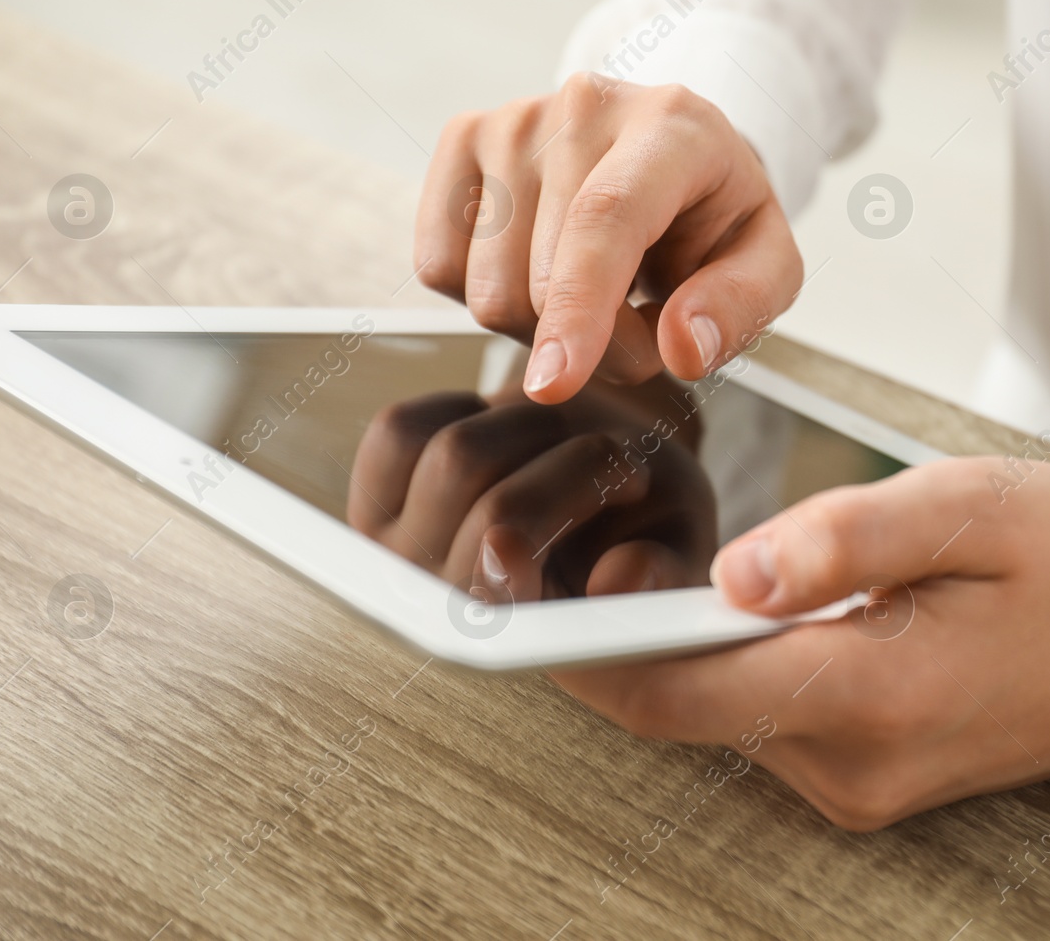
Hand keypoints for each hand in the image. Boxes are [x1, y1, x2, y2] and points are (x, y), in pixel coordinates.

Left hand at [345, 375, 717, 600]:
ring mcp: (398, 554)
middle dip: (574, 468)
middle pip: (490, 512)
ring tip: (574, 447)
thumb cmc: (644, 524)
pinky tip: (505, 433)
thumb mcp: (677, 549)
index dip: (492, 577)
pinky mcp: (372, 495)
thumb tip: (617, 580)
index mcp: (519, 641)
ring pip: (456, 457)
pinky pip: (403, 429)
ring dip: (531, 430)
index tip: (510, 547)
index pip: (486, 610)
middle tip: (626, 470)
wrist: (602, 481)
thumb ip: (661, 573)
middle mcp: (444, 609)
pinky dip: (464, 407)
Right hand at [414, 75, 801, 402]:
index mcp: (671, 125)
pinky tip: (537, 272)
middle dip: (591, 346)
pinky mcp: (462, 138)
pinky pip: (438, 267)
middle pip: (537, 279)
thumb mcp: (766, 265)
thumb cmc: (714, 218)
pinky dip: (487, 299)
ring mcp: (512, 118)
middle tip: (639, 329)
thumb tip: (682, 350)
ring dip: (542, 329)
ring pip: (485, 288)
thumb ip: (739, 308)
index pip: (606, 219)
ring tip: (595, 296)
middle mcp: (582, 104)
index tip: (555, 385)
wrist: (667, 155)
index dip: (578, 308)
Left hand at [555, 457, 1049, 829]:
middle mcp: (855, 766)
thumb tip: (729, 573)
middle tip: (583, 548)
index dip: (589, 654)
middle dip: (620, 641)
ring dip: (680, 651)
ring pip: (722, 716)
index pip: (686, 693)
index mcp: (875, 694)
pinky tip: (748, 605)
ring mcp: (863, 785)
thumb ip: (843, 537)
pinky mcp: (869, 780)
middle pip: (688, 709)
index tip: (514, 609)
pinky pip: (764, 723)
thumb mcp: (967, 506)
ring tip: (663, 562)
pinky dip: (731, 667)